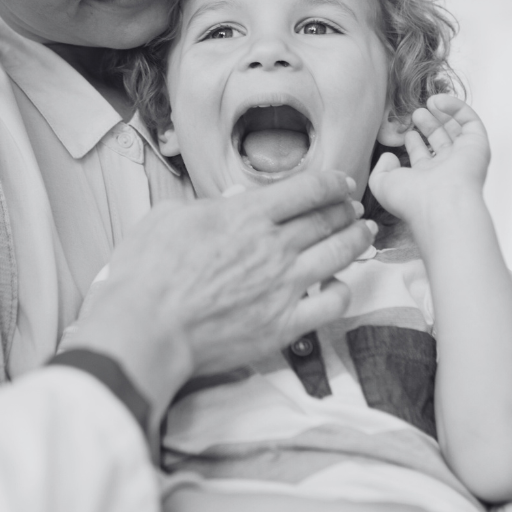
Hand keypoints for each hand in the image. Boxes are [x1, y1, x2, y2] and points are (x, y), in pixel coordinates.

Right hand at [65, 171, 371, 405]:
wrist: (147, 328)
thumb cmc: (146, 273)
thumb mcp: (168, 217)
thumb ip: (206, 206)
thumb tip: (230, 201)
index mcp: (246, 215)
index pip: (307, 189)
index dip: (332, 183)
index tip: (342, 183)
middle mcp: (274, 246)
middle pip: (328, 219)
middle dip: (346, 210)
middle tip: (354, 208)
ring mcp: (284, 286)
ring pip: (339, 255)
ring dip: (357, 240)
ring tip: (364, 235)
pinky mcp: (285, 324)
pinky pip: (332, 304)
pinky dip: (343, 291)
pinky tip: (339, 286)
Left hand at [368, 93, 492, 228]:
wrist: (441, 204)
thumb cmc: (412, 199)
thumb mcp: (382, 185)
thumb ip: (381, 169)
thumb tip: (388, 156)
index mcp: (427, 180)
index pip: (423, 158)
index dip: (414, 143)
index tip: (406, 133)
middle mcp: (447, 169)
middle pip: (441, 142)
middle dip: (429, 126)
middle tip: (416, 114)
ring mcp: (464, 157)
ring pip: (457, 131)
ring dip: (444, 114)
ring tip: (430, 101)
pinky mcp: (477, 145)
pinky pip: (470, 121)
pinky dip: (456, 108)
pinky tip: (439, 101)